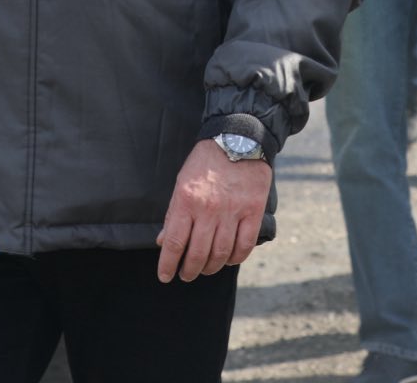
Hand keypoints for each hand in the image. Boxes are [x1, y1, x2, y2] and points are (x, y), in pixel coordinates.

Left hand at [156, 139, 271, 282]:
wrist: (237, 139)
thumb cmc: (205, 162)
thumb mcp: (181, 183)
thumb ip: (173, 213)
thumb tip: (163, 242)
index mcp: (186, 201)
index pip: (174, 243)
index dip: (168, 265)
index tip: (165, 276)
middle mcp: (208, 209)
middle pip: (198, 254)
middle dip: (189, 271)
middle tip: (186, 275)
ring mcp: (232, 211)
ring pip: (220, 254)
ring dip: (211, 268)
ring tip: (206, 269)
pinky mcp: (253, 211)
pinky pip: (244, 246)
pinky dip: (235, 259)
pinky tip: (228, 259)